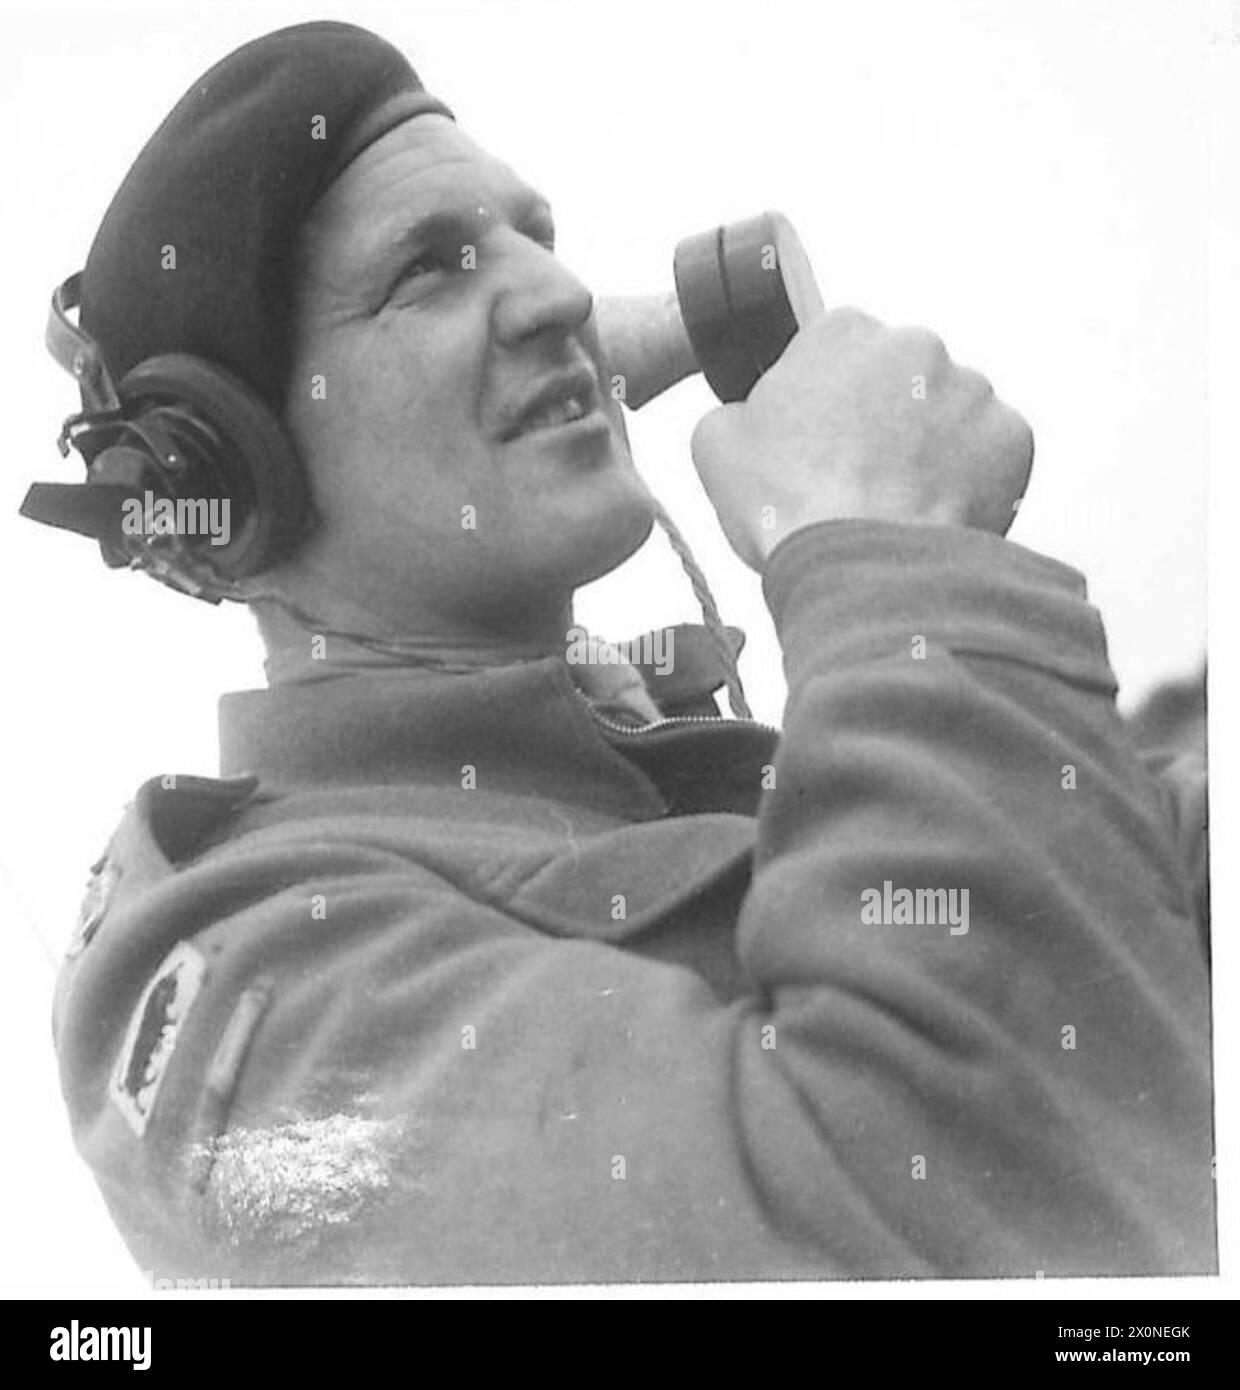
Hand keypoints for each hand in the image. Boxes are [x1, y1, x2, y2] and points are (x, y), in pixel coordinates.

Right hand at [689, 308, 1033, 568]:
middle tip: (858, 476)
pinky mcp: (1012, 435)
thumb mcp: (716, 446)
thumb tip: (747, 416)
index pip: (836, 349)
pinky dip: (970, 479)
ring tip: (898, 504)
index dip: (824, 398)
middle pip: (899, 376)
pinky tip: (934, 513)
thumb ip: (735, 410)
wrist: (863, 567)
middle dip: (884, 418)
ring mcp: (971, 387)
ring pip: (949, 413)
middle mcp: (915, 343)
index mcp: (842, 330)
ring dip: (930, 447)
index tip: (819, 439)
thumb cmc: (787, 507)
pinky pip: (990, 453)